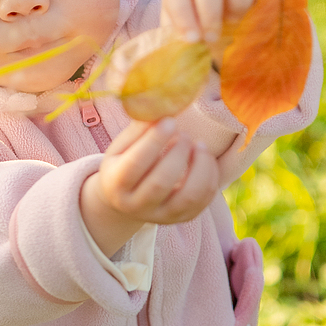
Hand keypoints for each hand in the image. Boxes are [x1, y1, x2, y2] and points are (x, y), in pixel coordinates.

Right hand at [80, 117, 219, 256]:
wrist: (126, 200)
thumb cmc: (125, 163)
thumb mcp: (122, 146)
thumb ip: (139, 128)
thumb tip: (162, 106)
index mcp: (115, 184)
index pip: (135, 164)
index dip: (154, 140)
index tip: (170, 121)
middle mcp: (136, 205)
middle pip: (162, 182)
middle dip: (178, 152)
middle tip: (184, 134)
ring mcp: (161, 216)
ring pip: (188, 196)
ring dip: (200, 166)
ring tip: (199, 145)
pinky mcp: (182, 218)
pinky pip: (204, 200)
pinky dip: (210, 175)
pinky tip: (204, 158)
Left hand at [160, 0, 271, 48]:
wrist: (223, 28)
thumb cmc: (197, 33)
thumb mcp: (183, 38)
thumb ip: (178, 47)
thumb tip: (179, 65)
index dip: (182, 14)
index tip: (191, 40)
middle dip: (209, 10)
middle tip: (212, 38)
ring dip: (237, 1)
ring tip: (236, 25)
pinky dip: (262, 4)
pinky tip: (257, 24)